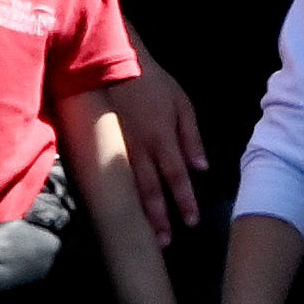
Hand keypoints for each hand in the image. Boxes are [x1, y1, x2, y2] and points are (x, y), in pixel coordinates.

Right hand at [114, 50, 208, 241]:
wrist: (113, 61)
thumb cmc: (153, 81)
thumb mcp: (182, 104)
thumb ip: (191, 137)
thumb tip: (202, 168)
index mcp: (163, 138)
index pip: (176, 177)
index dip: (184, 202)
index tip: (191, 223)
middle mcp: (141, 149)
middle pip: (151, 190)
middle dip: (159, 218)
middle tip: (164, 242)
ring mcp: (118, 148)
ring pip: (129, 187)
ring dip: (137, 213)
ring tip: (141, 235)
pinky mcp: (101, 145)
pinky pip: (110, 175)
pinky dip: (116, 195)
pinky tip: (117, 209)